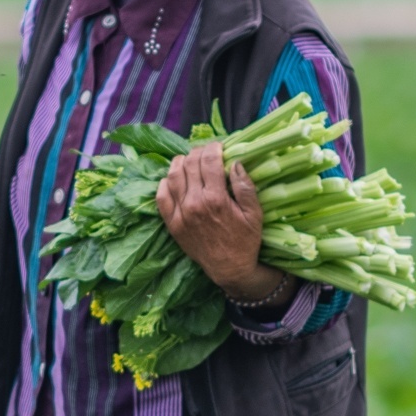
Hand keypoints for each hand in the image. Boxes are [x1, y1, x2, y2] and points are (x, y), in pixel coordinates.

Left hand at [159, 143, 280, 302]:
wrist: (229, 269)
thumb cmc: (245, 240)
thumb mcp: (254, 214)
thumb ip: (245, 187)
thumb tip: (236, 163)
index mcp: (216, 199)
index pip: (209, 161)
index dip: (213, 148)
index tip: (218, 146)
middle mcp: (194, 203)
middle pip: (189, 164)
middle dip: (197, 152)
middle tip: (205, 152)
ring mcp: (180, 214)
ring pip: (173, 176)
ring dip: (180, 162)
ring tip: (189, 160)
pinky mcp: (172, 224)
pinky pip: (161, 197)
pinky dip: (164, 182)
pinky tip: (173, 178)